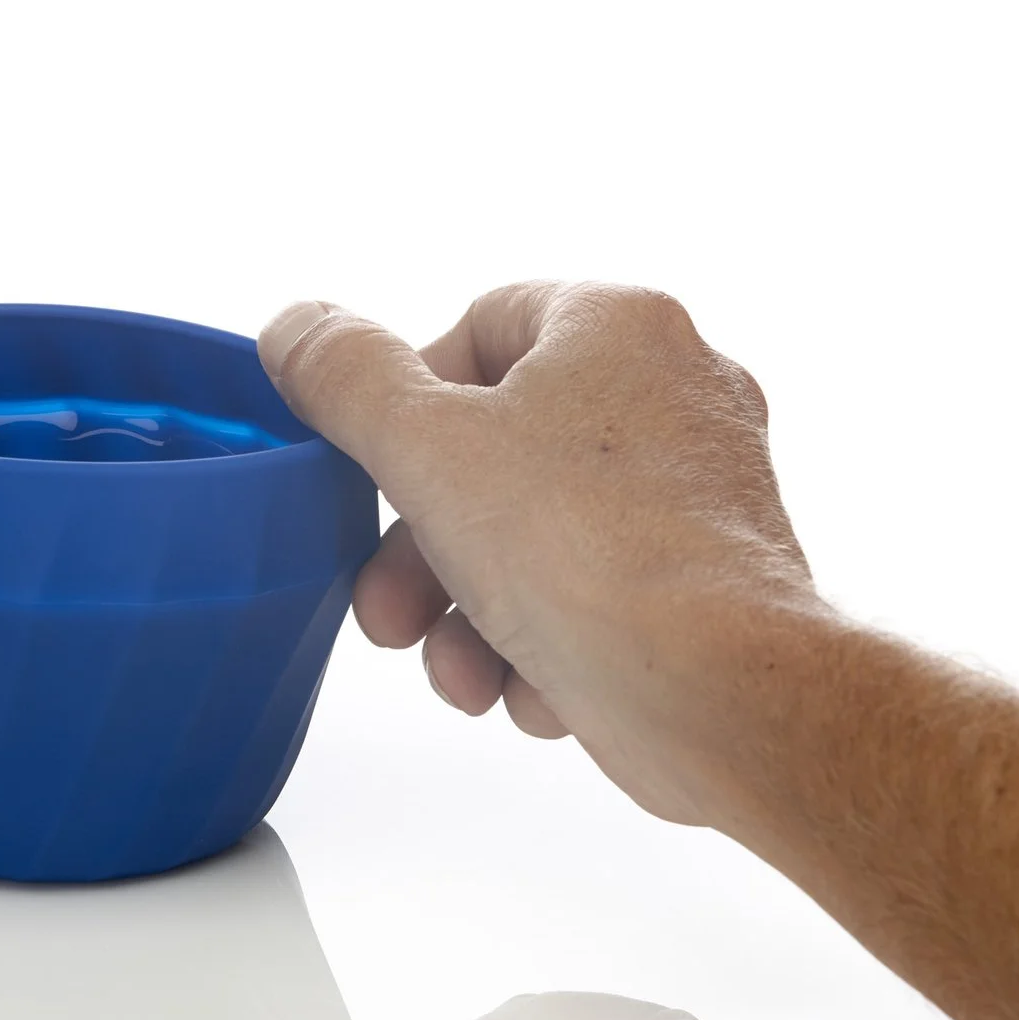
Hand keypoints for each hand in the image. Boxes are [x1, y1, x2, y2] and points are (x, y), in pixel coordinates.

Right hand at [257, 282, 816, 825]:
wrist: (721, 694)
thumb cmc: (584, 554)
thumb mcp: (424, 447)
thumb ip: (347, 377)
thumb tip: (297, 325)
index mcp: (617, 325)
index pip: (481, 326)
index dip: (409, 402)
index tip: (374, 475)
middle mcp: (677, 390)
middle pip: (501, 450)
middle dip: (426, 547)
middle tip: (388, 614)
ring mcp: (703, 488)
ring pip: (541, 537)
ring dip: (475, 612)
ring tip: (460, 675)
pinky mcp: (714, 580)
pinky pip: (598, 595)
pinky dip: (549, 643)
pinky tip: (532, 692)